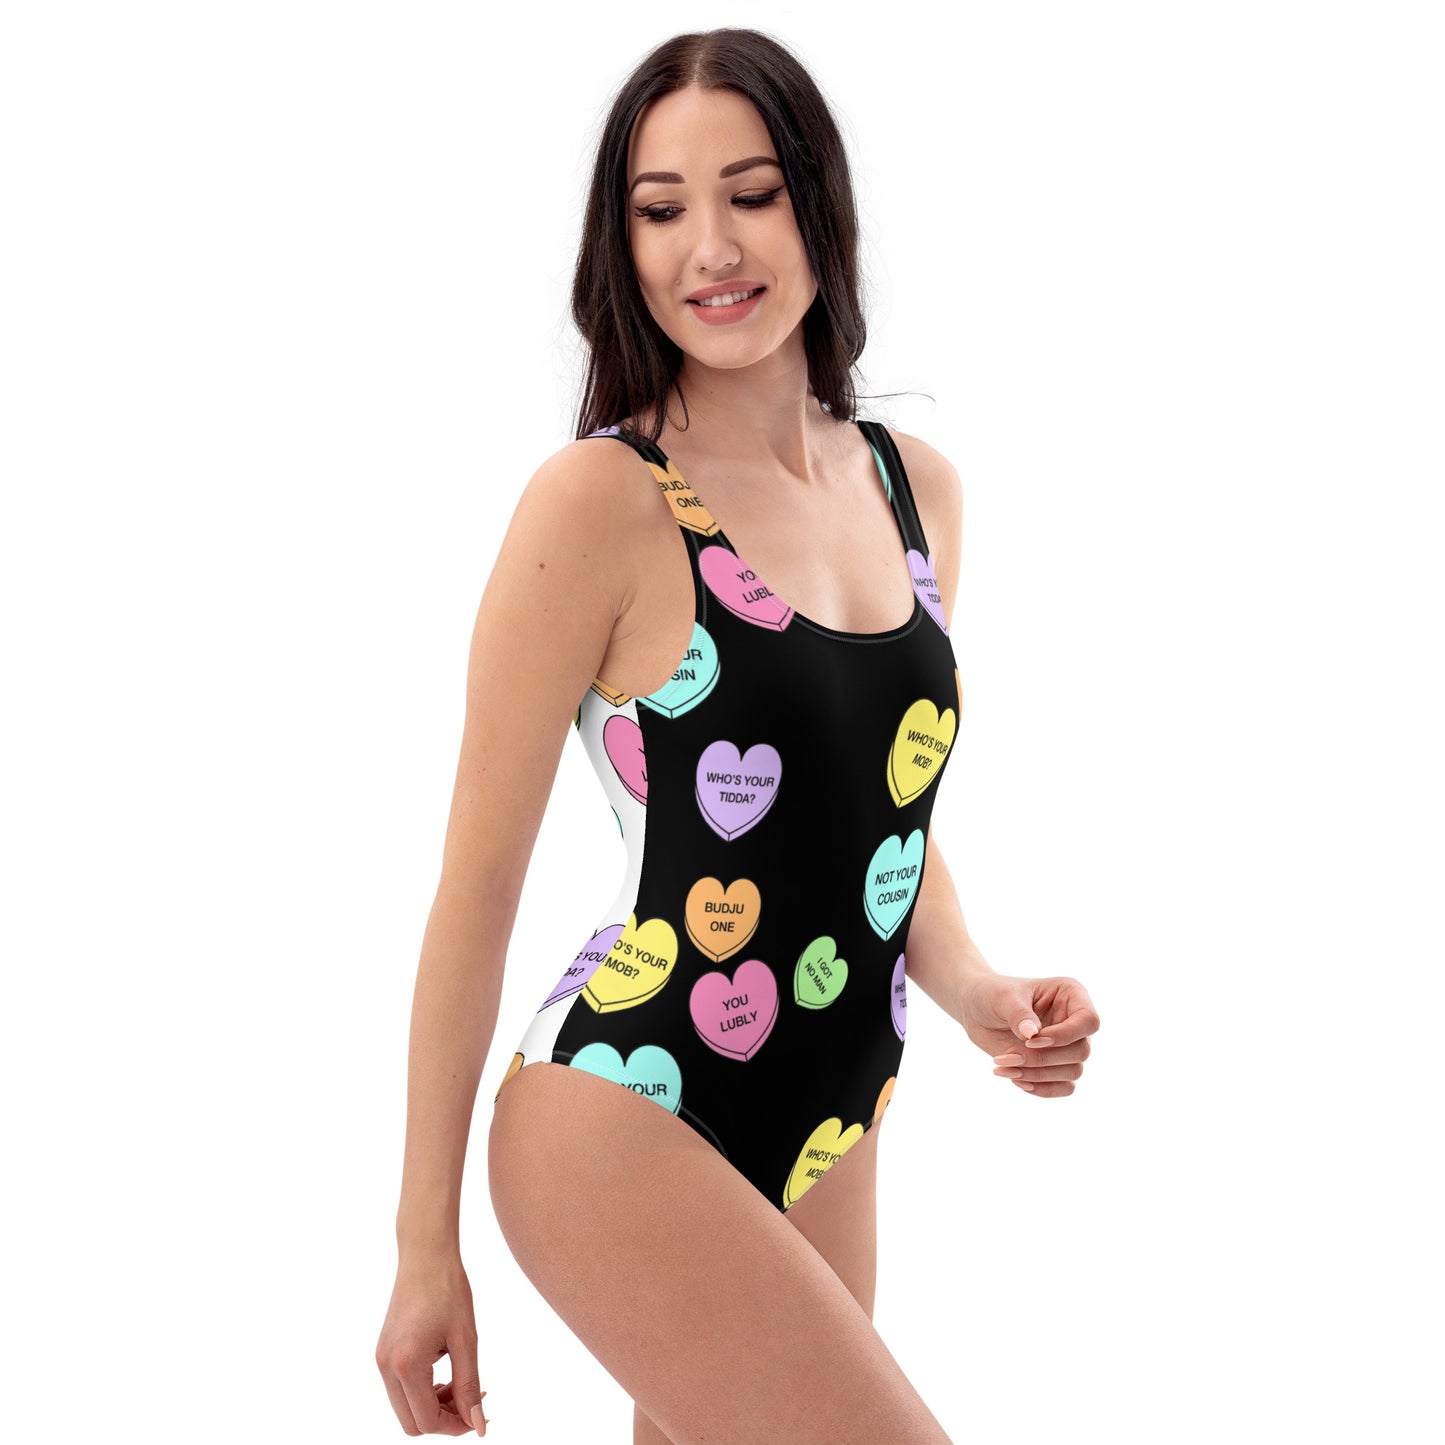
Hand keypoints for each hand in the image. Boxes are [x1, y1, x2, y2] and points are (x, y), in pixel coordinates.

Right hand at [376, 1253, 488, 1435]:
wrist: (426, 1254)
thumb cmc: (449, 1289)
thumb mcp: (466, 1340)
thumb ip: (470, 1386)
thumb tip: (478, 1425)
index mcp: (406, 1365)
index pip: (427, 1421)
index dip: (455, 1426)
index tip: (479, 1415)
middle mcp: (386, 1367)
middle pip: (411, 1423)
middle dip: (443, 1420)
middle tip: (472, 1400)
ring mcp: (381, 1359)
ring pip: (404, 1408)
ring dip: (433, 1406)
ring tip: (461, 1385)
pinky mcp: (383, 1352)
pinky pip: (400, 1389)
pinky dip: (422, 1391)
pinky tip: (444, 1374)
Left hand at [957, 972, 1098, 1096]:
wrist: (975, 1010)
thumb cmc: (992, 994)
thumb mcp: (1003, 997)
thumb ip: (1019, 1014)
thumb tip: (1032, 1034)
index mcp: (1071, 995)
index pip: (1088, 1020)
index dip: (1065, 1035)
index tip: (1030, 1040)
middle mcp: (1074, 1021)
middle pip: (1081, 1051)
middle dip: (1043, 1058)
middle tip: (1009, 1055)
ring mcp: (1067, 1045)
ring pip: (1073, 1072)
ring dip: (1038, 1074)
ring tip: (1003, 1065)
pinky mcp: (1056, 1066)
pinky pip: (1065, 1087)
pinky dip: (1041, 1088)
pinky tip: (1015, 1078)